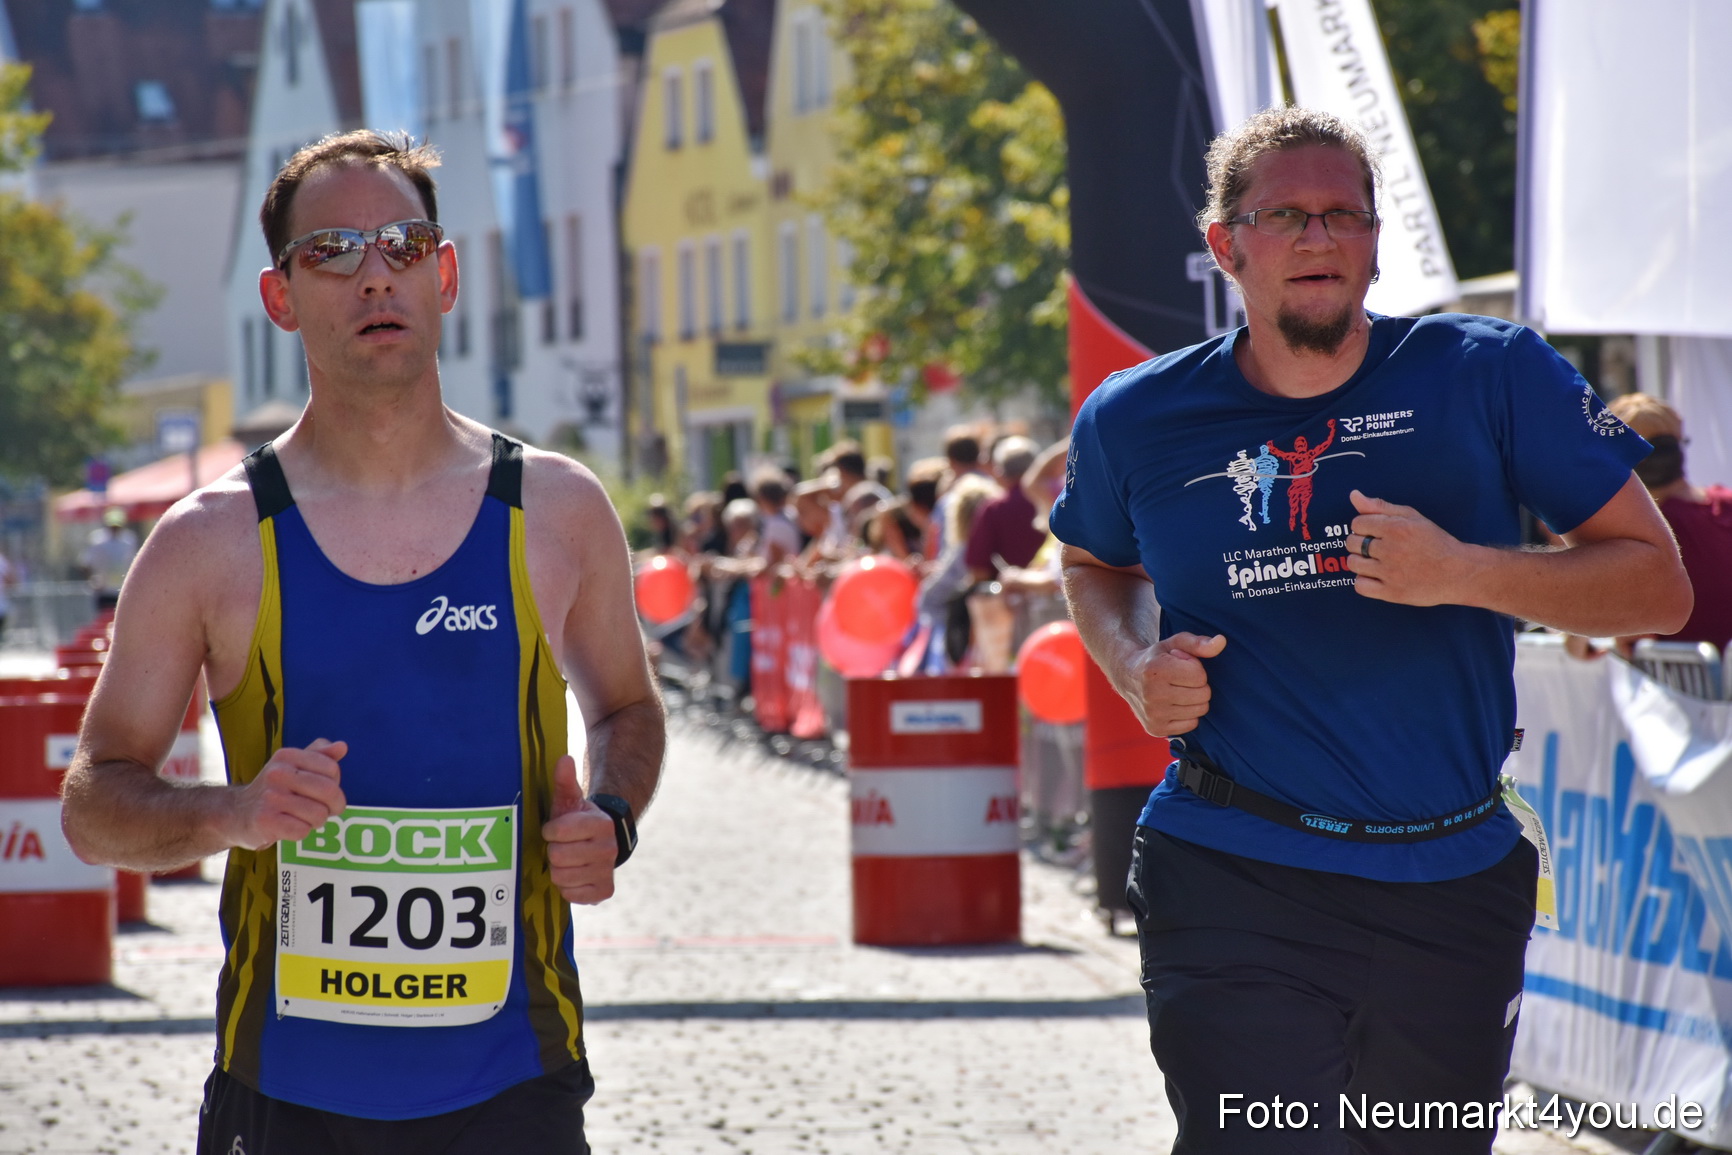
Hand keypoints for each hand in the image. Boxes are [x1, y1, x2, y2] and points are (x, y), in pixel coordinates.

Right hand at [227, 738, 346, 849]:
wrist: (236, 813)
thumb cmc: (275, 789)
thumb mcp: (293, 766)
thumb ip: (320, 755)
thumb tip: (342, 746)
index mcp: (287, 756)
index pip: (331, 769)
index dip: (335, 784)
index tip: (323, 791)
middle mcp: (277, 774)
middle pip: (329, 791)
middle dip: (334, 805)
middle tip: (325, 810)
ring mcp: (270, 797)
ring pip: (319, 814)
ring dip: (317, 821)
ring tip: (302, 817)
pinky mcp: (266, 821)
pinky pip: (303, 830)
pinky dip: (301, 832)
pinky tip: (289, 826)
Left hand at [542, 755, 617, 904]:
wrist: (600, 845)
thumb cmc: (577, 821)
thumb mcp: (570, 800)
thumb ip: (565, 780)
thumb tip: (563, 759)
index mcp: (601, 824)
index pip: (558, 832)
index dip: (550, 831)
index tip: (554, 829)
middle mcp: (609, 849)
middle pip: (558, 856)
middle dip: (554, 851)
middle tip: (561, 846)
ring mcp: (607, 871)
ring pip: (561, 876)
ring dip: (559, 870)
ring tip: (568, 861)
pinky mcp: (604, 891)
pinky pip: (571, 894)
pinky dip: (568, 887)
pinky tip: (574, 875)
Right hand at [1121, 632, 1225, 735]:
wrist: (1127, 676)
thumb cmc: (1156, 658)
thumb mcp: (1175, 644)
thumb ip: (1199, 643)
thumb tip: (1221, 641)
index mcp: (1156, 670)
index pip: (1200, 676)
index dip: (1194, 668)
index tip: (1180, 665)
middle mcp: (1152, 694)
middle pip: (1203, 695)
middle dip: (1197, 685)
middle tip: (1180, 679)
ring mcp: (1153, 714)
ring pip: (1199, 710)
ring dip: (1194, 700)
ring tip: (1177, 691)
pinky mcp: (1156, 729)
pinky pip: (1191, 724)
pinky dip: (1187, 714)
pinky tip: (1173, 704)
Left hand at [1344, 490, 1472, 605]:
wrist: (1458, 573)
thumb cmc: (1435, 543)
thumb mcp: (1412, 517)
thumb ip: (1381, 507)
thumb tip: (1354, 495)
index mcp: (1396, 528)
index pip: (1357, 524)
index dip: (1363, 527)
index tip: (1374, 533)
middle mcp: (1391, 550)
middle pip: (1352, 543)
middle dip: (1360, 543)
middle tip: (1376, 548)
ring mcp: (1390, 573)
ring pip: (1353, 564)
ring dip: (1360, 562)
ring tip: (1375, 562)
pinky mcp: (1392, 593)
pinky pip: (1360, 586)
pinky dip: (1364, 582)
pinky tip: (1376, 577)